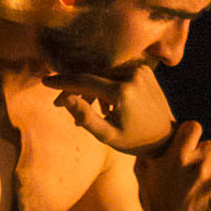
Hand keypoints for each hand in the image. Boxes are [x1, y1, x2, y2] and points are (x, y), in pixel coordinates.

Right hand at [46, 62, 173, 154]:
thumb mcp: (108, 136)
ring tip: (87, 108)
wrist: (166, 137)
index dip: (63, 82)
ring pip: (102, 73)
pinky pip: (115, 72)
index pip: (84, 81)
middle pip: (92, 75)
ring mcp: (140, 70)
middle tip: (59, 103)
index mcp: (123, 92)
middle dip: (74, 87)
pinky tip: (104, 103)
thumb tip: (64, 99)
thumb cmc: (135, 141)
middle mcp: (132, 75)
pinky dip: (104, 83)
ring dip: (90, 87)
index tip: (45, 81)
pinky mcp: (143, 69)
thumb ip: (86, 117)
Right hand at [134, 123, 210, 210]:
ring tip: (203, 185)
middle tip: (195, 170)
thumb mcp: (144, 169)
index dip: (191, 135)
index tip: (188, 145)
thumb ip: (153, 147)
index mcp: (178, 156)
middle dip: (204, 156)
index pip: (194, 128)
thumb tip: (159, 130)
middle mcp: (198, 166)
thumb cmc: (153, 199)